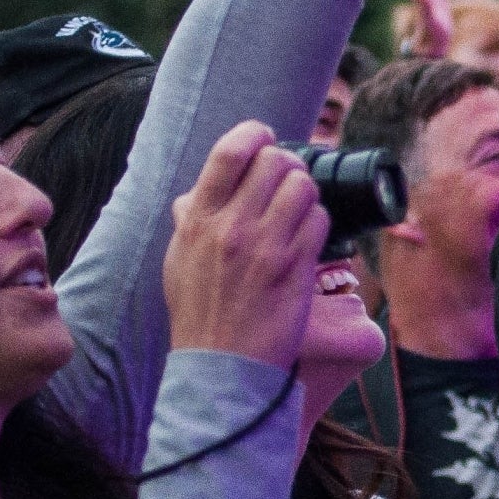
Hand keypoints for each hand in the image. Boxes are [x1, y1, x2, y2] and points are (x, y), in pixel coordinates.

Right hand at [163, 123, 325, 368]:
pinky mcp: (296, 268)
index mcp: (198, 220)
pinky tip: (306, 237)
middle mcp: (232, 227)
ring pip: (303, 186)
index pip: (230, 152)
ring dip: (305, 192)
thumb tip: (195, 194)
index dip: (254, 133)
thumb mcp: (179, 260)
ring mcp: (266, 247)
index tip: (263, 137)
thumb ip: (189, 221)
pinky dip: (317, 222)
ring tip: (297, 208)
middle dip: (286, 164)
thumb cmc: (199, 313)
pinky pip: (319, 221)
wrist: (221, 365)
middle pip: (276, 160)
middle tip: (285, 179)